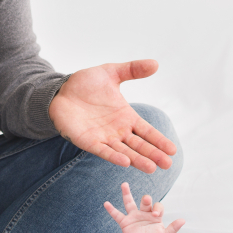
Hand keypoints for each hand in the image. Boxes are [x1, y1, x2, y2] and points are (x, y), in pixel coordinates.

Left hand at [48, 60, 176, 173]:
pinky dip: (114, 156)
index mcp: (126, 117)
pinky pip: (103, 150)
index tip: (173, 150)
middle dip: (153, 154)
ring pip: (124, 152)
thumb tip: (155, 64)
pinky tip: (125, 162)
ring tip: (151, 168)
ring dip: (137, 160)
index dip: (159, 140)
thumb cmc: (85, 83)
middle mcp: (117, 130)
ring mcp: (103, 137)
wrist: (60, 91)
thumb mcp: (111, 73)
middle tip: (168, 165)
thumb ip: (132, 69)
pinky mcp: (88, 141)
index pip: (147, 131)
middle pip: (139, 145)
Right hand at [104, 182, 184, 232]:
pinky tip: (106, 203)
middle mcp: (144, 213)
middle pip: (145, 202)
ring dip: (127, 194)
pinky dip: (111, 210)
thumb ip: (173, 228)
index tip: (156, 215)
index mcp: (155, 215)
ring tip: (124, 184)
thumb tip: (183, 220)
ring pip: (130, 203)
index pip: (157, 206)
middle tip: (147, 199)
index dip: (157, 208)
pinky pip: (117, 215)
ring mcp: (134, 216)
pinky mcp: (125, 223)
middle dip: (146, 200)